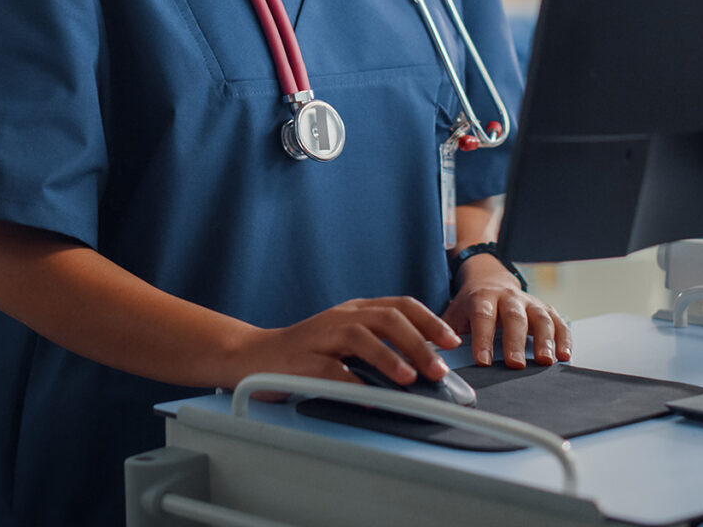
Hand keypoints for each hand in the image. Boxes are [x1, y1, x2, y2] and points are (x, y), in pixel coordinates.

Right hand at [225, 296, 461, 390]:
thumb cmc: (304, 353)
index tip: (450, 341)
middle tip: (437, 368)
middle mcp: (340, 318)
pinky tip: (369, 396)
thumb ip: (379, 348)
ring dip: (388, 357)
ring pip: (360, 336)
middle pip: (386, 318)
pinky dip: (353, 382)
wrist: (252, 356)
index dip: (429, 321)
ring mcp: (320, 337)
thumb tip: (423, 368)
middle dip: (418, 342)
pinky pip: (331, 369)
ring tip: (408, 379)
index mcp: (354, 311)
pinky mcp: (301, 361)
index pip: (399, 306)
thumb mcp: (346, 343)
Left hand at [442, 256, 571, 367]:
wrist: (489, 278)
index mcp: (482, 298)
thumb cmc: (471, 303)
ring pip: (540, 318)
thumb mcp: (454, 313)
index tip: (483, 361)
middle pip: (514, 318)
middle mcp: (508, 297)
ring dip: (545, 340)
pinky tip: (565, 355)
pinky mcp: (546, 309)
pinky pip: (558, 321)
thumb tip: (431, 356)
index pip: (482, 317)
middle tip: (516, 365)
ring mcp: (530, 302)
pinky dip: (564, 338)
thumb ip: (445, 334)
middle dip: (515, 342)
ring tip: (546, 361)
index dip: (483, 339)